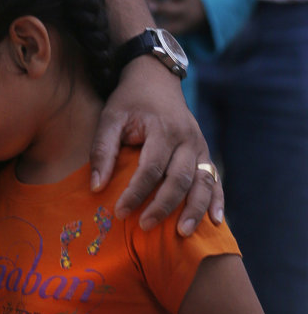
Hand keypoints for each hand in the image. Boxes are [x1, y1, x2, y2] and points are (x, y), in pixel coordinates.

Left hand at [90, 55, 223, 234]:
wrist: (155, 79)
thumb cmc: (128, 101)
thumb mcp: (110, 119)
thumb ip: (102, 151)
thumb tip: (96, 187)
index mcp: (163, 130)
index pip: (151, 169)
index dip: (136, 193)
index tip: (120, 212)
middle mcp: (187, 139)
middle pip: (180, 179)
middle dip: (163, 206)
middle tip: (143, 226)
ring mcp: (200, 146)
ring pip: (203, 182)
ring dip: (194, 210)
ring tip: (182, 234)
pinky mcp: (204, 152)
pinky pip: (214, 179)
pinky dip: (216, 200)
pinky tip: (215, 221)